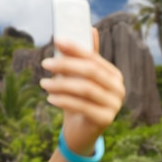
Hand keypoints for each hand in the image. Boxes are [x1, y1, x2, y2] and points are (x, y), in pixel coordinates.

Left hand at [39, 28, 124, 153]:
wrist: (80, 133)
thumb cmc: (78, 101)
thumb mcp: (78, 79)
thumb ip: (84, 57)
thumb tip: (89, 28)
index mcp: (113, 74)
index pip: (93, 57)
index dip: (75, 48)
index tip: (56, 40)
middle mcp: (118, 87)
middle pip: (90, 71)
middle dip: (66, 65)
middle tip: (44, 63)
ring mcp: (114, 104)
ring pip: (85, 89)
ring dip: (60, 84)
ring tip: (43, 84)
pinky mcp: (106, 119)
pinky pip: (82, 106)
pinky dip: (64, 100)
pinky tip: (50, 98)